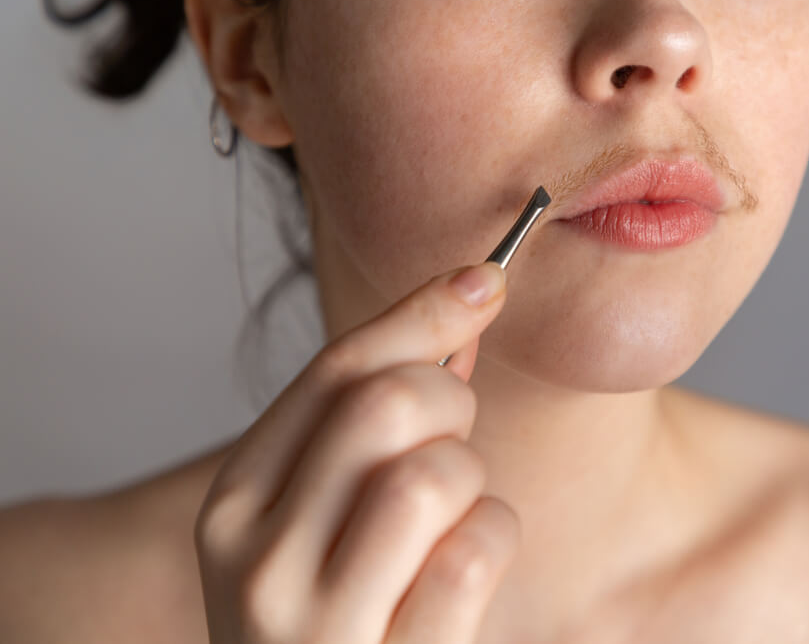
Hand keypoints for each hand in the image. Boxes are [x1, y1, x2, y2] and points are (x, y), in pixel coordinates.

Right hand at [194, 262, 520, 642]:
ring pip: (436, 472)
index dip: (423, 310)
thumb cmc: (332, 615)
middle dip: (451, 402)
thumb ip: (368, 424)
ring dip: (472, 484)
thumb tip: (460, 309)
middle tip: (452, 441)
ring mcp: (316, 623)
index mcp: (235, 504)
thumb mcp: (318, 519)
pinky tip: (464, 575)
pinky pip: (475, 552)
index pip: (338, 369)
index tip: (488, 278)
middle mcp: (255, 558)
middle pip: (389, 403)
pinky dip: (494, 541)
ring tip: (450, 522)